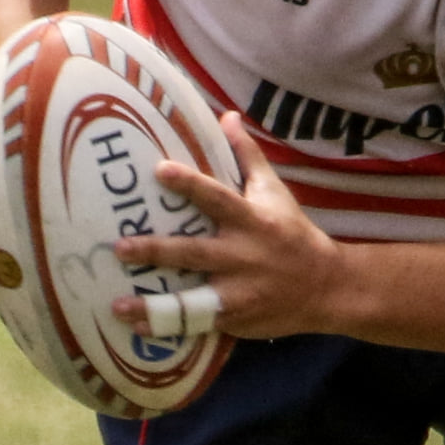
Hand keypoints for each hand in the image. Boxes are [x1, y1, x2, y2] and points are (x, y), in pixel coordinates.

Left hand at [110, 112, 345, 340]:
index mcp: (252, 221)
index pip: (217, 198)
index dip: (189, 184)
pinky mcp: (236, 318)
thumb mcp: (274, 192)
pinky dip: (168, 328)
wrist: (326, 287)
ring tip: (117, 306)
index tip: (159, 171)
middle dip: (157, 251)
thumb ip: (248, 156)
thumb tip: (227, 115)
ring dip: (153, 306)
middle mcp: (243, 257)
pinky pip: (198, 323)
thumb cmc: (293, 233)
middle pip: (195, 252)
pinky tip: (136, 329)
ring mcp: (239, 292)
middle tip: (120, 248)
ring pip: (192, 298)